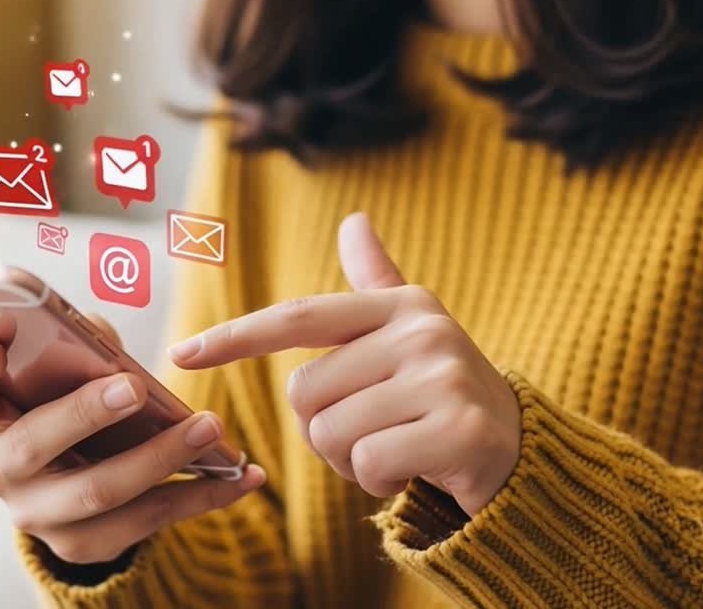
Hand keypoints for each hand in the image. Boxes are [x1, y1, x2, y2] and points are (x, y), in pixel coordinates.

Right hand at [0, 315, 266, 564]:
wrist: (69, 479)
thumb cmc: (65, 398)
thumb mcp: (60, 367)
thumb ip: (75, 343)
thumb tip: (104, 343)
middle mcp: (0, 471)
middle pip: (34, 446)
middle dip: (85, 414)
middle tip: (133, 388)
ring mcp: (39, 515)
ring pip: (99, 492)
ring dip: (161, 459)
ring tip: (210, 428)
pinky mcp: (83, 545)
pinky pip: (145, 523)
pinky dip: (201, 497)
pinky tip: (243, 476)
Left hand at [169, 213, 520, 515]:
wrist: (520, 452)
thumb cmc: (444, 394)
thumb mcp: (411, 334)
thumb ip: (377, 281)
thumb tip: (354, 219)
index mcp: (400, 305)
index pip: (300, 317)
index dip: (237, 335)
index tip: (181, 353)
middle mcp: (422, 330)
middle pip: (307, 393)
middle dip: (324, 430)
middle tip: (374, 433)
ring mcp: (443, 377)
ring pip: (332, 434)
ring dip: (350, 461)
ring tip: (397, 450)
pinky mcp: (458, 429)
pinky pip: (368, 466)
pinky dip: (378, 484)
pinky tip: (414, 472)